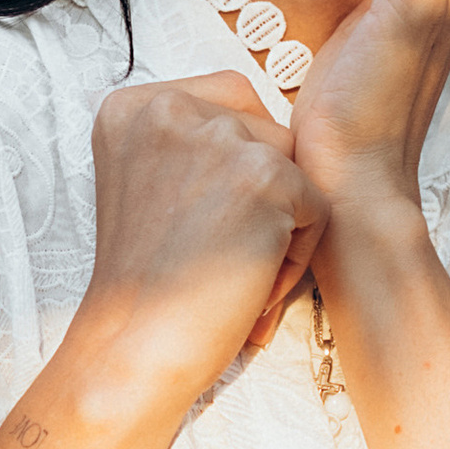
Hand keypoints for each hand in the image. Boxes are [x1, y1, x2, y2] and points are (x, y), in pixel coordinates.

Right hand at [77, 71, 328, 396]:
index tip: (199, 221)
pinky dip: (296, 257)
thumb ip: (190, 145)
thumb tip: (268, 135)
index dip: (237, 165)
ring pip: (295, 169)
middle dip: (260, 195)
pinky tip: (247, 286)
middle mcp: (169, 107)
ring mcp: (218, 137)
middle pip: (266, 131)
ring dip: (279, 225)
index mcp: (132, 108)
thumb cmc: (144, 286)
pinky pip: (317, 207)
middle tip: (215, 253)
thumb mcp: (142, 186)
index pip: (230, 100)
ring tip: (229, 271)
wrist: (132, 348)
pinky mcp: (264, 174)